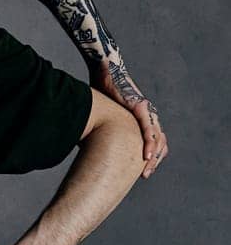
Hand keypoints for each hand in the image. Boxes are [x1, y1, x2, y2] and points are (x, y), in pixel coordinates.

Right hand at [88, 57, 167, 178]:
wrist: (105, 68)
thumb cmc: (101, 90)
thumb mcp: (102, 115)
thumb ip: (100, 130)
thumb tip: (86, 146)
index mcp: (139, 118)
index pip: (150, 141)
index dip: (149, 157)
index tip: (141, 172)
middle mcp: (146, 115)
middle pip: (158, 142)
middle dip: (153, 161)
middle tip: (145, 175)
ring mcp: (145, 111)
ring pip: (156, 138)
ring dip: (153, 155)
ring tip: (146, 170)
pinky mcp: (140, 107)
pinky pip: (149, 129)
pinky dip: (149, 143)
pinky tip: (146, 155)